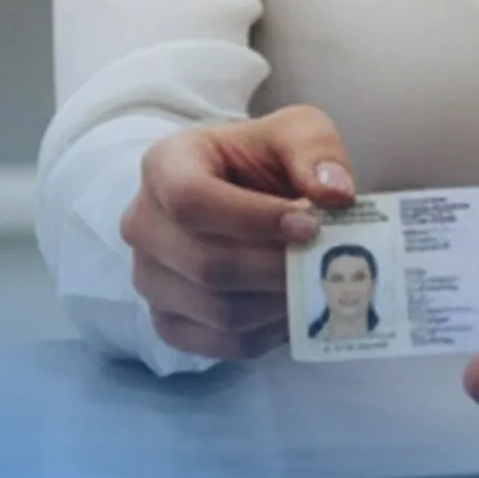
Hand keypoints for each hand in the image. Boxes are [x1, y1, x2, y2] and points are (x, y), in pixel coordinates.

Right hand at [122, 105, 355, 359]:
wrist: (240, 198)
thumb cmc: (261, 163)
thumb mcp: (294, 133)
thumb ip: (316, 150)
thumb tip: (335, 193)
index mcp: (164, 167)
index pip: (192, 200)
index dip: (253, 220)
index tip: (310, 226)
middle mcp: (143, 225)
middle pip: (207, 264)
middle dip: (276, 269)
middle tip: (323, 264)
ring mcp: (149, 279)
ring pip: (218, 310)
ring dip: (278, 304)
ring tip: (314, 282)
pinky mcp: (168, 321)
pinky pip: (220, 344)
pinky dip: (266, 334)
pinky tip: (292, 308)